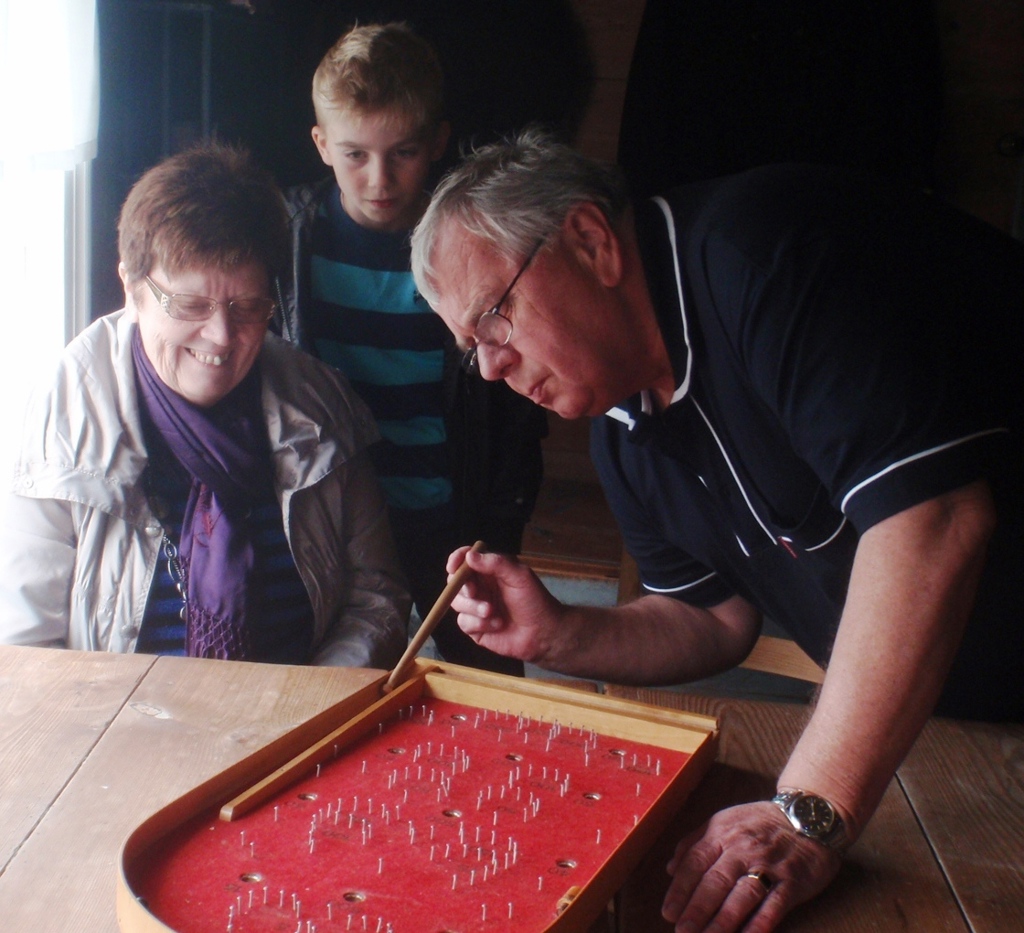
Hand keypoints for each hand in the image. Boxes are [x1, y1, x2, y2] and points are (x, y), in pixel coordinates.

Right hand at [445, 546, 563, 662]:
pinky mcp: (476, 628)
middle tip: (474, 592)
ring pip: (456, 603)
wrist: (543, 633)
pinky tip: (497, 625)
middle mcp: (480, 588)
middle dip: (462, 587)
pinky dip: (479, 623)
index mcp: (490, 571)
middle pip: (455, 582)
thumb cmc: (535, 601)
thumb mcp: (520, 576)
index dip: (456, 560)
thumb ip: (496, 563)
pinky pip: (464, 622)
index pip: (466, 559)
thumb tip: (470, 555)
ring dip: (473, 607)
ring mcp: (476, 608)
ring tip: (493, 612)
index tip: (453, 566)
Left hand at [662, 801, 841, 931]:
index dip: (680, 889)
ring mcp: (769, 864)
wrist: (809, 816)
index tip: (668, 912)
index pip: (695, 862)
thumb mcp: (724, 820)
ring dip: (723, 920)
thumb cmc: (760, 823)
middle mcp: (743, 847)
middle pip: (716, 881)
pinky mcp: (792, 881)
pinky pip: (774, 905)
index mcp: (722, 832)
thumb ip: (695, 842)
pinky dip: (760, 923)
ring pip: (742, 895)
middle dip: (697, 909)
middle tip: (682, 931)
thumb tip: (670, 868)